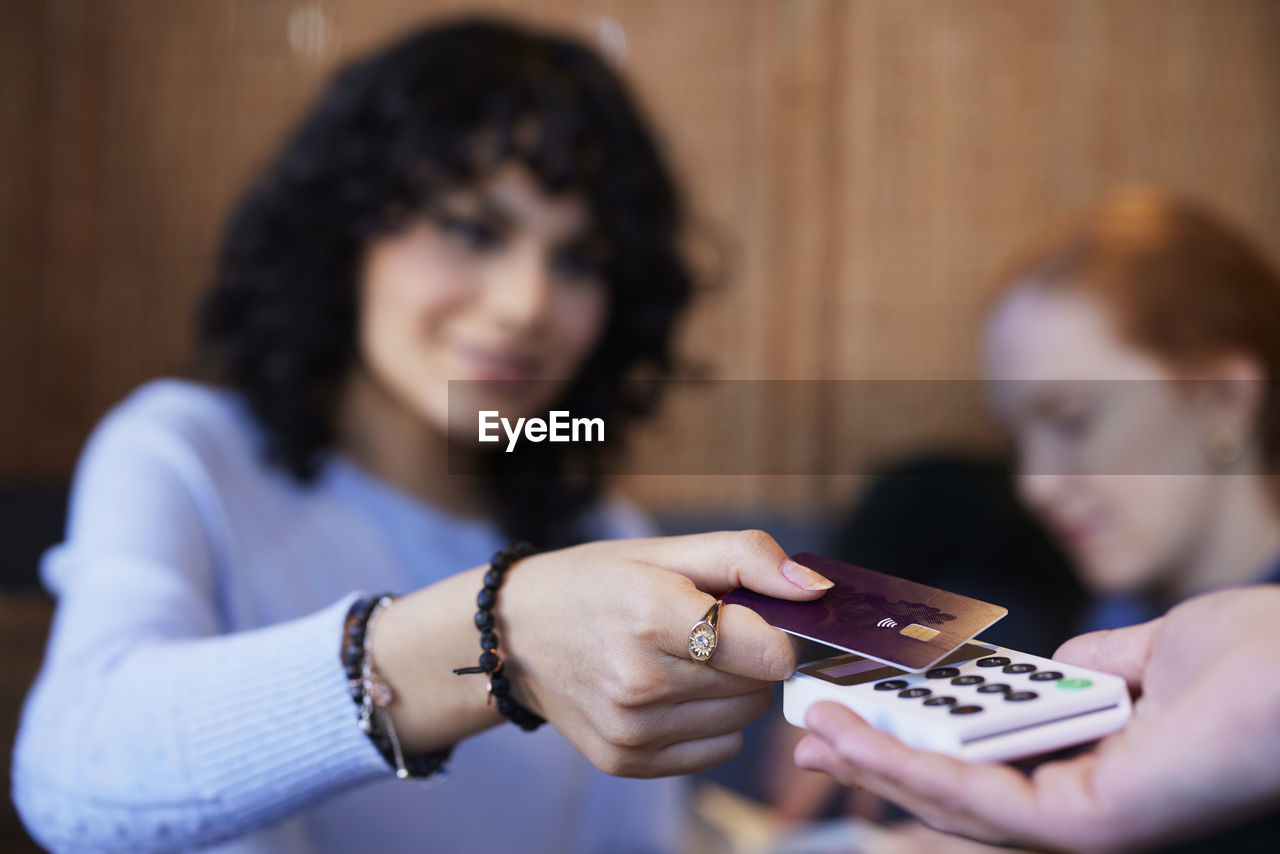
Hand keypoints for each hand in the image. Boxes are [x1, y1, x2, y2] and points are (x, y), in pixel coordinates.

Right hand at [500, 530, 831, 777]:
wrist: (513, 635)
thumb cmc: (597, 582)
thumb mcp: (665, 549)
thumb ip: (748, 557)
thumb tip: (817, 589)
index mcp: (653, 615)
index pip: (772, 652)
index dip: (776, 631)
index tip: (751, 617)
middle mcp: (640, 681)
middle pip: (760, 687)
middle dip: (750, 657)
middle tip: (706, 633)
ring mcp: (631, 728)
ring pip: (742, 719)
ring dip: (729, 690)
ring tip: (682, 659)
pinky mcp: (626, 761)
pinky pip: (716, 749)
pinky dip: (706, 722)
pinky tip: (667, 691)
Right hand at [793, 585, 1279, 852]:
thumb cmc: (1259, 661)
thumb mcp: (1145, 655)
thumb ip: (1084, 667)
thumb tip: (1039, 667)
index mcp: (1101, 771)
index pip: (988, 770)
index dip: (916, 746)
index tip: (860, 715)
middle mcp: (1090, 811)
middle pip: (957, 797)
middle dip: (877, 768)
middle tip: (812, 739)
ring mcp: (1090, 829)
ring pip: (957, 806)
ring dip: (877, 767)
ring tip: (816, 732)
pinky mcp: (1090, 828)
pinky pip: (984, 802)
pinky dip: (916, 769)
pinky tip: (869, 741)